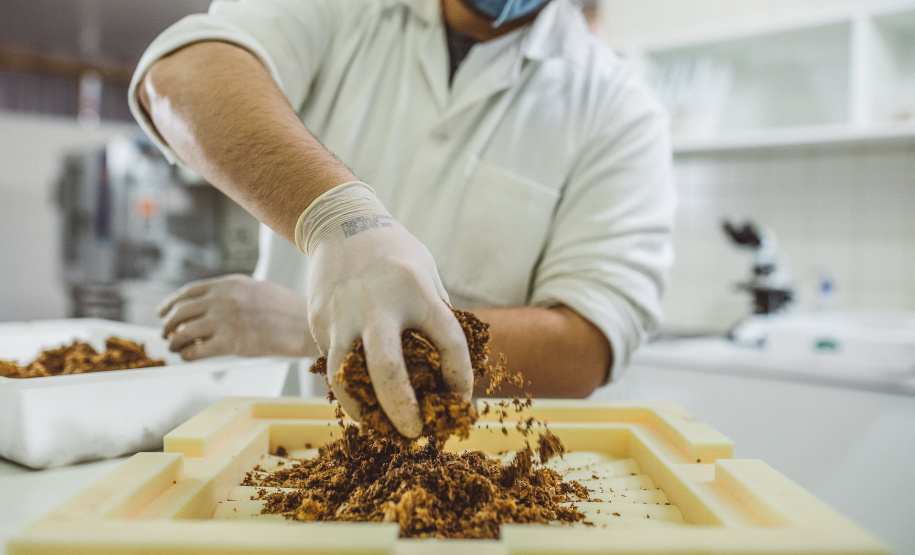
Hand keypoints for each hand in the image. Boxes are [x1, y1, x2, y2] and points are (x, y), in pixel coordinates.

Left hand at [157, 274, 317, 359]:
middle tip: (165, 334)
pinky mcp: (232, 343)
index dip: (170, 303)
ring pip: (184, 332)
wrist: (306, 325)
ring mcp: (227, 321)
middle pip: (181, 311)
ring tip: (174, 347)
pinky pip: (197, 350)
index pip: (188, 292)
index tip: (162, 312)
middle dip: (168, 324)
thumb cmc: (286, 310)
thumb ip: (231, 294)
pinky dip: (187, 355)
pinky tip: (188, 357)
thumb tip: (207, 307)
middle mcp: (224, 299)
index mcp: (230, 283)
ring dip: (175, 342)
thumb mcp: (257, 290)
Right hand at [299, 182, 472, 437]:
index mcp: (417, 291)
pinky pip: (334, 365)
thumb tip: (448, 373)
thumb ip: (435, 318)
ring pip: (346, 377)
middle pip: (386, 369)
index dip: (461, 377)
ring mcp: (342, 315)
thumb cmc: (395, 255)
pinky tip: (362, 397)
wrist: (340, 224)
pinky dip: (349, 387)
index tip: (462, 402)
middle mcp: (377, 304)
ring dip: (364, 410)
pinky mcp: (319, 322)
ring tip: (380, 427)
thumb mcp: (427, 275)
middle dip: (402, 409)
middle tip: (414, 434)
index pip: (449, 342)